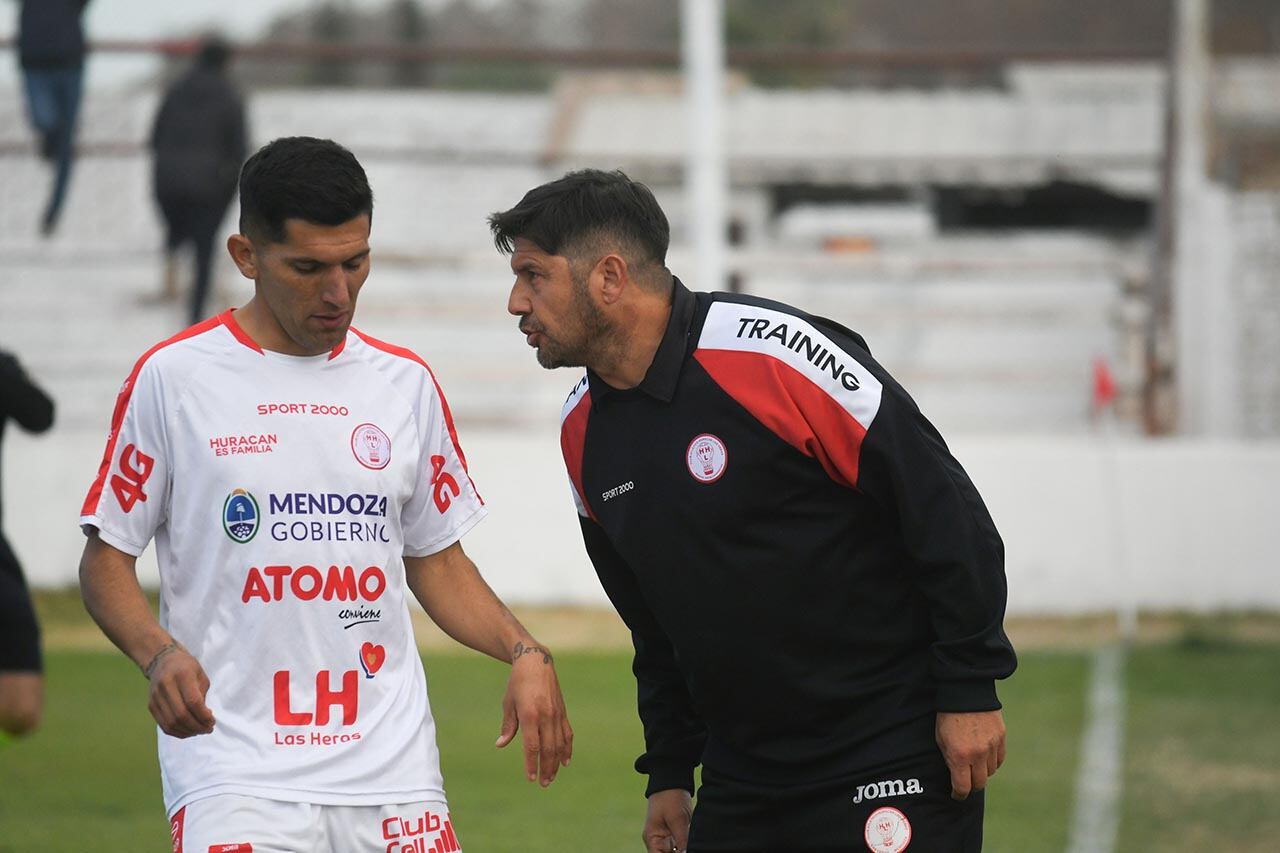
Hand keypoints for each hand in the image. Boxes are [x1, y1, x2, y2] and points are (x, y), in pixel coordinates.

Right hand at [146, 644, 214, 737]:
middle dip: (197, 726)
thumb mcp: (200, 675)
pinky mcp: (151, 705)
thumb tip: (205, 719)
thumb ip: (202, 696)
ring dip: (188, 731)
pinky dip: (177, 732)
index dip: (203, 715)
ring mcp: (156, 696)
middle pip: (181, 715)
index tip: (212, 721)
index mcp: (182, 675)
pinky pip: (164, 725)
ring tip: (199, 731)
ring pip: (171, 723)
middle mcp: (166, 685)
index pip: (192, 701)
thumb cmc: (187, 667)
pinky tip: (188, 731)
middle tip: (208, 729)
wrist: (162, 660)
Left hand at [495, 642, 572, 785]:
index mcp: (530, 714)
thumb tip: (500, 745)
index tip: (530, 778)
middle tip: (543, 784)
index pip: (532, 746)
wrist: (536, 662)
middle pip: (548, 749)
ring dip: (556, 763)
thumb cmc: (517, 683)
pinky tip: (565, 761)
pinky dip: (567, 749)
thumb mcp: (508, 703)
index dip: (531, 764)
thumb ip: (508, 726)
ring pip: (559, 744)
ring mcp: (557, 714)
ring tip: (552, 777)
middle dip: (546, 768)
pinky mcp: (563, 712)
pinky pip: (567, 734)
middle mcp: (546, 716)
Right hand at [643, 788, 691, 852]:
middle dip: (680, 852)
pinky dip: (687, 846)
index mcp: (652, 838)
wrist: (673, 780)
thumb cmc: (670, 797)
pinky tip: (694, 843)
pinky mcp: (677, 834)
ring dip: (684, 849)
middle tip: (691, 847)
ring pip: (677, 851)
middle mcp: (658, 841)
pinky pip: (682, 846)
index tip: (683, 852)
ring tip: (693, 844)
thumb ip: (682, 840)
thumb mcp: (677, 819)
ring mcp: (668, 838)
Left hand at [936, 709, 1005, 800]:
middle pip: (979, 783)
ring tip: (973, 764)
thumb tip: (957, 775)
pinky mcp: (1001, 738)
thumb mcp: (941, 739)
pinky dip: (992, 761)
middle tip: (965, 780)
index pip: (963, 787)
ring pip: (990, 772)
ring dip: (982, 771)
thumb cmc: (948, 716)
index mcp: (959, 755)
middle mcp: (978, 754)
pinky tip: (984, 756)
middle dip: (971, 785)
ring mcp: (992, 746)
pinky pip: (1000, 759)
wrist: (966, 692)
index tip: (956, 795)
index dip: (958, 795)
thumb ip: (950, 759)